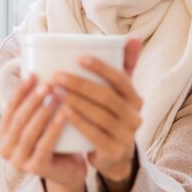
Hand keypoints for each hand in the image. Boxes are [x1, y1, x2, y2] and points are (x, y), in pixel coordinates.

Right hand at [0, 74, 86, 191]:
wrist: (68, 168)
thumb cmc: (55, 136)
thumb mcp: (41, 116)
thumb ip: (36, 97)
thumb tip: (35, 59)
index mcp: (3, 131)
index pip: (10, 106)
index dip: (20, 90)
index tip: (33, 74)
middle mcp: (6, 147)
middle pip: (19, 118)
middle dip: (33, 99)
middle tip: (48, 83)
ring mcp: (19, 160)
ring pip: (30, 131)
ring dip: (43, 111)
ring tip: (56, 95)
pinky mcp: (35, 168)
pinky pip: (44, 145)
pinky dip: (54, 128)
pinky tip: (64, 114)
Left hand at [52, 38, 142, 183]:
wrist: (114, 155)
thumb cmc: (111, 115)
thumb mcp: (119, 93)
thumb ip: (125, 65)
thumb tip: (133, 36)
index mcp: (136, 99)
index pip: (121, 78)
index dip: (101, 67)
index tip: (79, 57)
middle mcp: (135, 116)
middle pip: (107, 97)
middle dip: (80, 84)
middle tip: (57, 76)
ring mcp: (126, 136)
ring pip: (100, 115)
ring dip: (76, 102)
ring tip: (55, 91)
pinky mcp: (114, 151)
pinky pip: (94, 135)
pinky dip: (78, 122)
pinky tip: (62, 112)